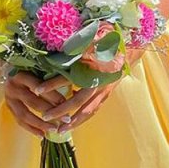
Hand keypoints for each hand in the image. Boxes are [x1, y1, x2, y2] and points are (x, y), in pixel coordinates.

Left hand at [3, 45, 147, 136]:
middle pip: (79, 100)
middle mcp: (100, 82)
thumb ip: (83, 42)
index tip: (38, 89)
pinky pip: (93, 111)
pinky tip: (71, 126)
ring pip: (88, 110)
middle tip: (45, 116)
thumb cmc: (110, 41)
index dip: (53, 83)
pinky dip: (82, 119)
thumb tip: (66, 47)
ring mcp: (104, 91)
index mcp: (95, 68)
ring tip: (58, 131)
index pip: (70, 77)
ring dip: (73, 121)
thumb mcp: (97, 36)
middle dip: (62, 110)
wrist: (130, 49)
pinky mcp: (105, 95)